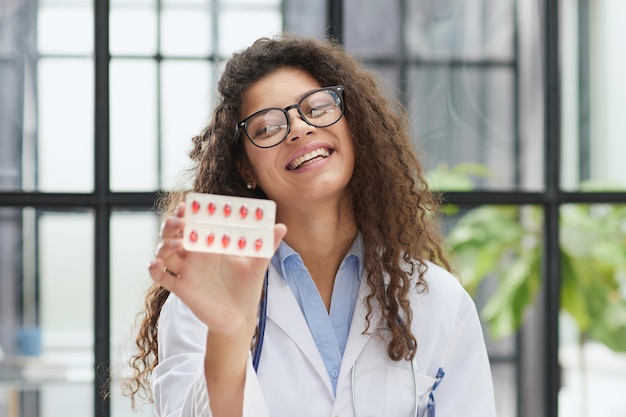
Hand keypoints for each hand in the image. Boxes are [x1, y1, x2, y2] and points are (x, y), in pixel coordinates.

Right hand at [148, 202, 286, 334]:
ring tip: (176, 243)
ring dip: (164, 243)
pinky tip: (158, 263)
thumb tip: (282, 227)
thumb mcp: (258, 264)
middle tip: (180, 221)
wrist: (240, 317)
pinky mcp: (181, 287)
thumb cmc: (247, 287)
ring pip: (164, 250)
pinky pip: (161, 276)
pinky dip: (154, 268)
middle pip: (174, 232)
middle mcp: (196, 254)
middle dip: (171, 224)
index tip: (187, 204)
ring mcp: (186, 270)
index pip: (194, 222)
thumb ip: (267, 244)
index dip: (187, 211)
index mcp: (212, 244)